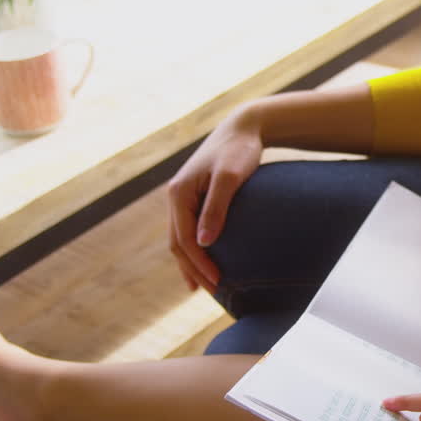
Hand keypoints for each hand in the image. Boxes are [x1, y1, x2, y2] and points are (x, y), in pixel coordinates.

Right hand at [166, 104, 265, 291]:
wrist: (243, 128)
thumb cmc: (240, 150)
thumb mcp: (230, 177)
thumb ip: (216, 207)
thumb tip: (204, 242)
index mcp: (179, 193)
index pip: (185, 239)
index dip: (199, 264)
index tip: (219, 282)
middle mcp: (176, 197)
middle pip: (178, 243)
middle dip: (193, 270)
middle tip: (215, 292)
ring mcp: (183, 197)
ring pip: (180, 238)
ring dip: (190, 263)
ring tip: (204, 287)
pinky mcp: (194, 197)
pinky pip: (189, 229)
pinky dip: (194, 249)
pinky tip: (205, 261)